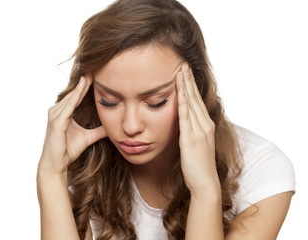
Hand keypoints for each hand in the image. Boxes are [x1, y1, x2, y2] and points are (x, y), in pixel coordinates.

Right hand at [38, 74, 106, 174]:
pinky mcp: (57, 121)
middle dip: (84, 81)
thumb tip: (111, 127)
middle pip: (73, 93)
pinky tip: (83, 86)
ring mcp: (55, 115)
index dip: (86, 86)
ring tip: (91, 73)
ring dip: (81, 85)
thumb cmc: (68, 151)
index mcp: (63, 113)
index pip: (76, 96)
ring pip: (71, 96)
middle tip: (95, 67)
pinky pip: (69, 105)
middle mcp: (57, 111)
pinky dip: (76, 95)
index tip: (96, 74)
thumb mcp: (88, 137)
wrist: (57, 165)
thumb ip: (98, 131)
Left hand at [175, 64, 219, 194]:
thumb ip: (190, 131)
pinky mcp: (191, 138)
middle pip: (196, 97)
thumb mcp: (195, 144)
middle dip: (189, 80)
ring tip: (181, 70)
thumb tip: (182, 123)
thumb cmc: (198, 166)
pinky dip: (184, 101)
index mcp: (206, 126)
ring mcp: (199, 130)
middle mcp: (205, 125)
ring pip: (192, 103)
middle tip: (183, 64)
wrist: (205, 182)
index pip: (197, 101)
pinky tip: (180, 90)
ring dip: (186, 85)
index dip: (192, 86)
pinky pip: (186, 116)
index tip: (186, 72)